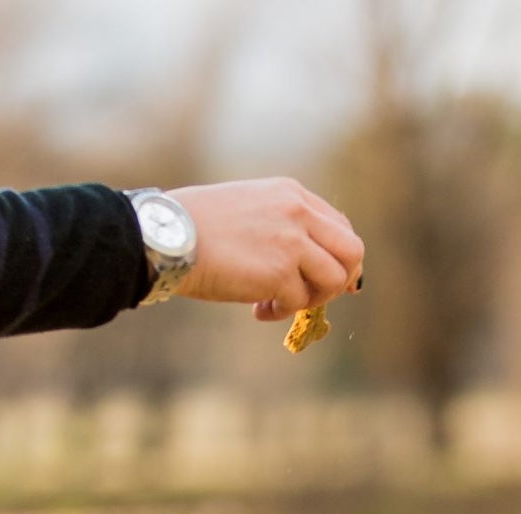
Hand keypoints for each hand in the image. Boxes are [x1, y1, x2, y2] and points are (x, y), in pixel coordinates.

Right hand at [168, 179, 363, 320]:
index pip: (339, 226)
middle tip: (315, 296)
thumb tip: (315, 265)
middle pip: (352, 251)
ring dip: (313, 299)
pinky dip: (281, 312)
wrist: (167, 235)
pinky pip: (299, 303)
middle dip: (340, 279)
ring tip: (281, 302)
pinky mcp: (280, 271)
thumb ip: (285, 228)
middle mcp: (297, 211)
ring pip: (335, 280)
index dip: (339, 258)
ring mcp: (291, 240)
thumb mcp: (251, 210)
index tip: (325, 279)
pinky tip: (256, 309)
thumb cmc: (199, 227)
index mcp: (290, 193)